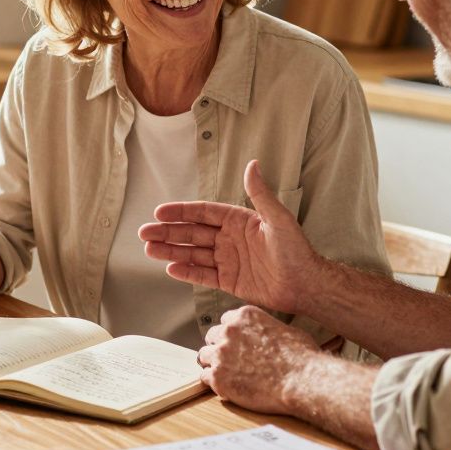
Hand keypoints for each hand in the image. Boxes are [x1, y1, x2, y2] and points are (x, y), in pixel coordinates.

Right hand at [138, 160, 325, 313]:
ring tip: (149, 249)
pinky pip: (202, 275)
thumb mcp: (278, 219)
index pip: (203, 213)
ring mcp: (227, 260)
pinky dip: (186, 272)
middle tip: (144, 233)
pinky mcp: (229, 280)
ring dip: (171, 251)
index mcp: (238, 220)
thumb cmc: (297, 250)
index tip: (160, 212)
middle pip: (192, 233)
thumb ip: (260, 194)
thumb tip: (252, 164)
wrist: (306, 284)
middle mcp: (229, 238)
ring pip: (192, 253)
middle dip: (168, 232)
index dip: (181, 212)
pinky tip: (170, 267)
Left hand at [197, 305, 320, 414]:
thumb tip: (269, 335)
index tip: (237, 343)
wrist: (302, 381)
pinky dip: (215, 383)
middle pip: (211, 336)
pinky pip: (205, 377)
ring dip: (213, 364)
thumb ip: (267, 329)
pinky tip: (227, 387)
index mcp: (244, 316)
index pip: (226, 320)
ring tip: (227, 374)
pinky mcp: (218, 377)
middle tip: (230, 360)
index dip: (232, 334)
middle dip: (219, 347)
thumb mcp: (286, 330)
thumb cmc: (301, 357)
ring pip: (203, 356)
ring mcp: (221, 354)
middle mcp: (228, 331)